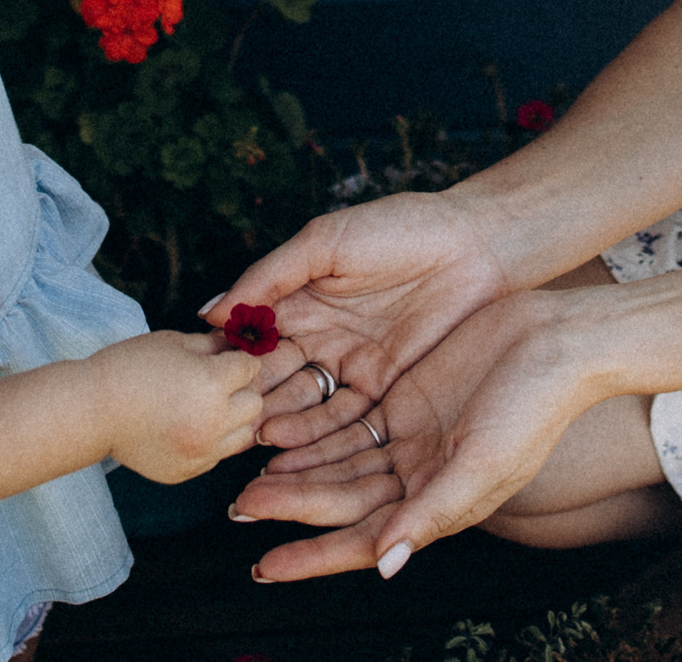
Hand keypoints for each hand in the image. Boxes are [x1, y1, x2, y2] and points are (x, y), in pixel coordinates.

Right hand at [87, 331, 263, 485]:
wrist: (92, 411)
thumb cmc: (128, 368)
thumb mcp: (174, 343)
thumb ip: (212, 345)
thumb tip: (237, 344)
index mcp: (211, 383)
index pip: (250, 367)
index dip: (240, 359)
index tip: (229, 358)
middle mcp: (213, 422)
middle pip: (254, 403)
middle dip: (241, 389)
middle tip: (218, 382)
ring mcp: (201, 451)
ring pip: (243, 434)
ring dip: (233, 418)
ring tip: (206, 407)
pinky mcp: (188, 471)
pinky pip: (218, 455)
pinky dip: (212, 441)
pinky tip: (188, 426)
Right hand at [203, 191, 514, 449]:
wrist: (478, 245)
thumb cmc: (401, 227)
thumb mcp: (325, 243)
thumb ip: (270, 277)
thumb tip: (210, 312)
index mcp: (302, 300)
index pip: (256, 340)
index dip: (231, 362)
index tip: (203, 384)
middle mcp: (323, 338)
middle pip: (277, 380)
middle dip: (251, 403)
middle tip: (222, 427)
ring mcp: (355, 366)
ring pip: (308, 405)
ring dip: (280, 427)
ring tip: (252, 441)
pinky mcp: (389, 388)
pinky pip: (347, 419)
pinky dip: (320, 437)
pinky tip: (291, 452)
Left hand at [231, 291, 593, 579]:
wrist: (560, 339)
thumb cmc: (537, 406)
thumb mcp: (485, 462)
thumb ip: (431, 513)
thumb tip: (384, 565)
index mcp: (440, 503)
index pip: (364, 539)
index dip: (315, 555)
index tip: (267, 565)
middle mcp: (420, 476)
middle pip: (342, 500)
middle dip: (292, 506)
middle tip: (239, 506)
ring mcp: (412, 436)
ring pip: (340, 463)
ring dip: (298, 473)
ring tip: (250, 479)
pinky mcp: (407, 398)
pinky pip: (351, 422)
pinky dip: (317, 432)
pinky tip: (282, 434)